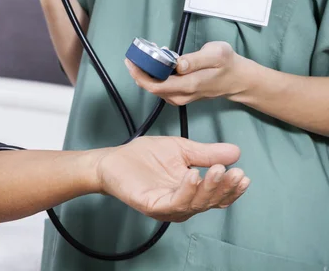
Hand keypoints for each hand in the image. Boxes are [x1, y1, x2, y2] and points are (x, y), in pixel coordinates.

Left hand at [96, 136, 249, 221]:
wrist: (113, 160)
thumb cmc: (144, 156)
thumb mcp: (181, 150)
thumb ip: (206, 153)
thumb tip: (236, 151)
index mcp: (191, 191)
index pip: (217, 196)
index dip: (232, 188)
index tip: (243, 173)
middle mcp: (182, 203)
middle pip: (210, 202)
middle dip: (225, 188)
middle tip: (234, 171)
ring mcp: (168, 207)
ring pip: (196, 204)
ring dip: (210, 188)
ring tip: (218, 170)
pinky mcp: (153, 206)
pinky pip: (175, 202)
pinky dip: (187, 190)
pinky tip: (193, 175)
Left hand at [126, 41, 248, 105]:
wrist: (238, 80)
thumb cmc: (227, 64)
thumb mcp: (216, 54)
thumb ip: (195, 60)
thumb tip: (177, 64)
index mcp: (189, 85)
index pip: (156, 86)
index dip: (140, 75)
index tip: (131, 61)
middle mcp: (181, 95)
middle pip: (151, 87)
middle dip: (139, 72)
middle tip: (135, 55)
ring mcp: (180, 97)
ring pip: (155, 88)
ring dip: (146, 73)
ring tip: (145, 56)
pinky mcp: (180, 95)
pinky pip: (161, 87)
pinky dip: (155, 75)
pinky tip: (156, 63)